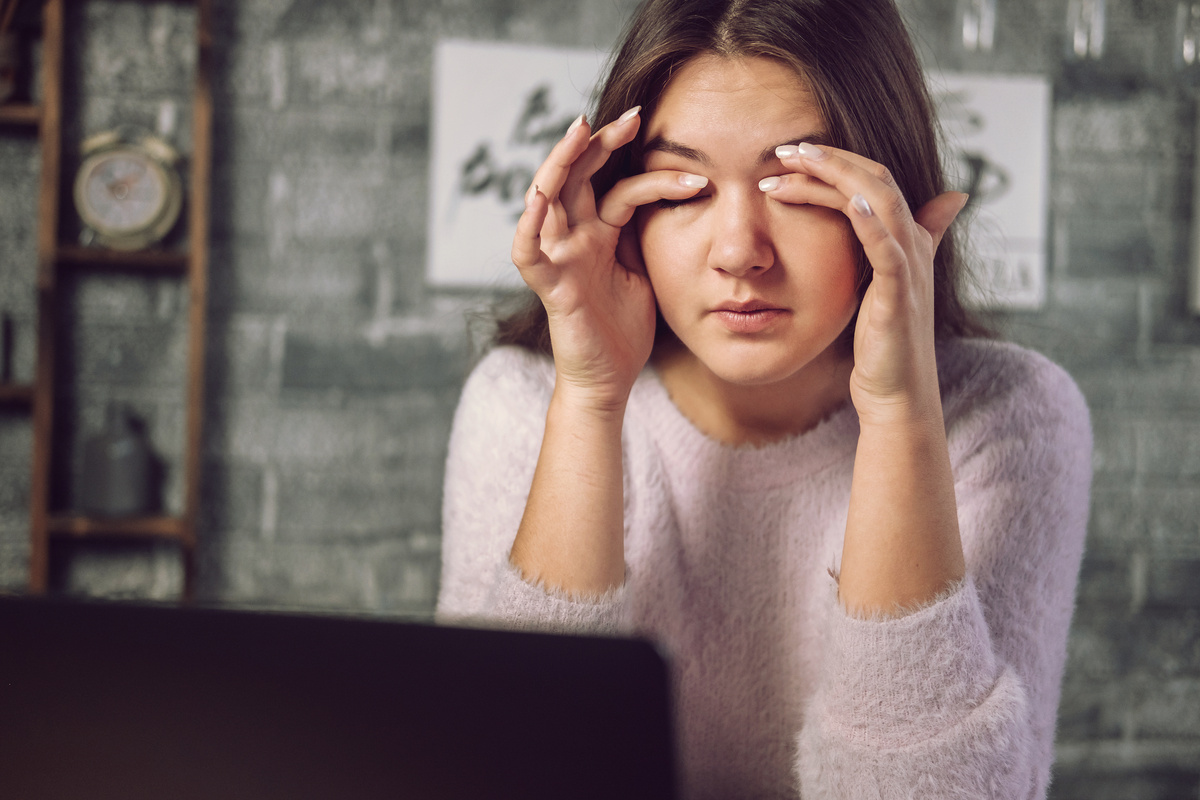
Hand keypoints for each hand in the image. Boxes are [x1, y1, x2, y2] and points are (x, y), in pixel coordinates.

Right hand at [512, 108, 708, 410]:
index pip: (613, 184)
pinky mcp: (551, 286)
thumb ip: (646, 235)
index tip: (670, 143)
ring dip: (561, 162)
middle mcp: (574, 239)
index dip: (635, 161)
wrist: (610, 378)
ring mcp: (559, 259)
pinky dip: (529, 225)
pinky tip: (540, 198)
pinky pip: (529, 252)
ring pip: (547, 198)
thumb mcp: (645, 270)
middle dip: (601, 143)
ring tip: (581, 131)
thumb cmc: (625, 329)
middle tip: (632, 117)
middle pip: (578, 177)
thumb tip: (680, 196)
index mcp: (599, 234)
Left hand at [762, 143, 967, 426]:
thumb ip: (879, 256)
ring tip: (797, 162)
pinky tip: (848, 203)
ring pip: (880, 202)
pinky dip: (870, 222)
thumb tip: (898, 228)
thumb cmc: (881, 345)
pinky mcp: (900, 294)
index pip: (874, 181)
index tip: (792, 154)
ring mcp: (909, 268)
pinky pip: (888, 248)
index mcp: (904, 241)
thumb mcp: (878, 290)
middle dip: (831, 159)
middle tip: (786, 148)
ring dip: (838, 178)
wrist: (896, 393)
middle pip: (876, 180)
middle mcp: (912, 246)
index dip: (837, 161)